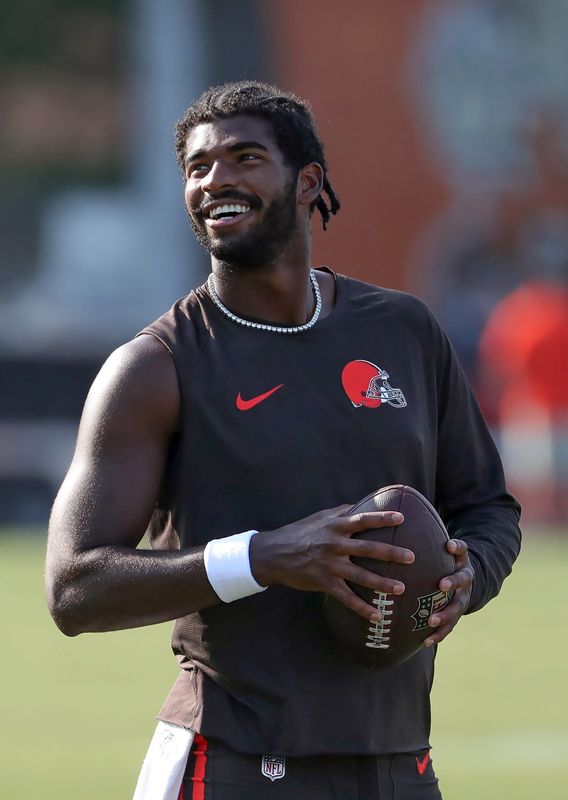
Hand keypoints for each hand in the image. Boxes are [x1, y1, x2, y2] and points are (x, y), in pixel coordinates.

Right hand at [250, 504, 413, 621]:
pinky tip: (377, 616)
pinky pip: (347, 598)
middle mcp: (335, 545)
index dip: (382, 518)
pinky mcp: (324, 583)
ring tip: (401, 589)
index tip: (402, 517)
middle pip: (368, 549)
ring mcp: (330, 565)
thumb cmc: (298, 533)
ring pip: (361, 576)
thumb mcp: (319, 518)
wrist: (273, 554)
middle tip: (412, 557)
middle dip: (391, 553)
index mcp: (335, 526)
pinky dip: (362, 608)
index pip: (363, 519)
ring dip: (382, 583)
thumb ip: (341, 512)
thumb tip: (361, 505)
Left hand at [424, 539, 473, 646]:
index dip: (457, 548)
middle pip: (463, 581)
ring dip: (445, 615)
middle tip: (442, 585)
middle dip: (453, 583)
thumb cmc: (444, 561)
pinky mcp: (456, 615)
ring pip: (457, 608)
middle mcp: (465, 580)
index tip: (449, 545)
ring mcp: (462, 599)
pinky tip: (425, 641)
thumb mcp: (443, 549)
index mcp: (461, 561)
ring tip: (431, 621)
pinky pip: (448, 627)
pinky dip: (438, 634)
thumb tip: (402, 519)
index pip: (462, 550)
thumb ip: (429, 538)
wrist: (463, 582)